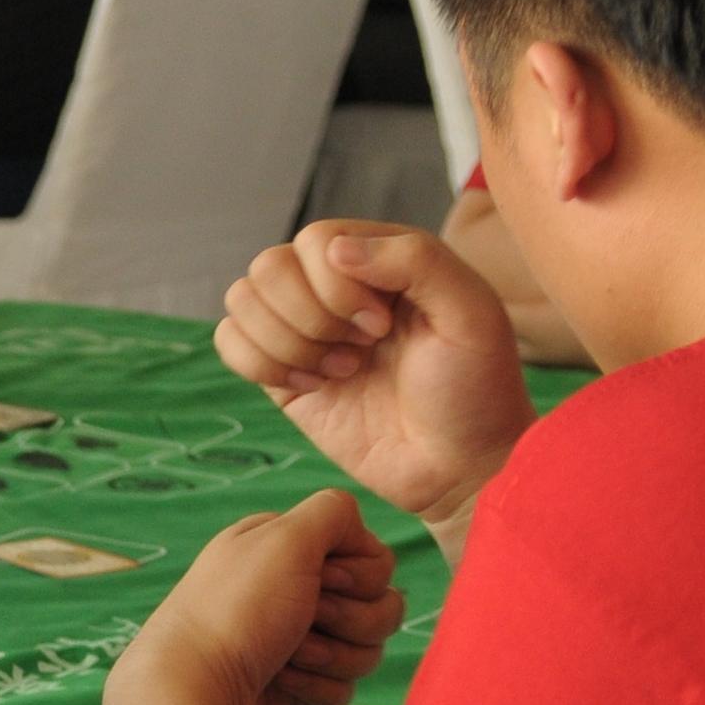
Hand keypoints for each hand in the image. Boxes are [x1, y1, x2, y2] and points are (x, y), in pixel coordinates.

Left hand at [113, 489, 407, 704]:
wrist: (194, 690)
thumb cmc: (237, 611)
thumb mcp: (284, 537)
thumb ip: (332, 512)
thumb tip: (353, 524)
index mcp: (291, 549)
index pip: (375, 560)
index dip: (361, 575)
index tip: (322, 579)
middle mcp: (294, 589)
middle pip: (380, 607)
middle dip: (351, 620)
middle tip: (305, 619)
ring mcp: (295, 639)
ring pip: (365, 651)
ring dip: (332, 656)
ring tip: (285, 656)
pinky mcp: (294, 684)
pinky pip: (341, 688)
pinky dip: (314, 688)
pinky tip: (277, 683)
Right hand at [215, 222, 532, 541]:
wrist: (456, 466)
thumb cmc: (475, 390)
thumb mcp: (471, 313)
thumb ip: (416, 260)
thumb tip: (334, 247)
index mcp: (382, 259)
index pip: (316, 238)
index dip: (335, 284)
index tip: (382, 328)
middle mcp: (336, 285)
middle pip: (269, 265)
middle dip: (308, 316)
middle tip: (361, 352)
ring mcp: (303, 328)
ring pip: (242, 298)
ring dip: (286, 342)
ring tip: (340, 371)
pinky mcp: (280, 371)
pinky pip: (230, 342)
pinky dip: (260, 364)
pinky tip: (311, 386)